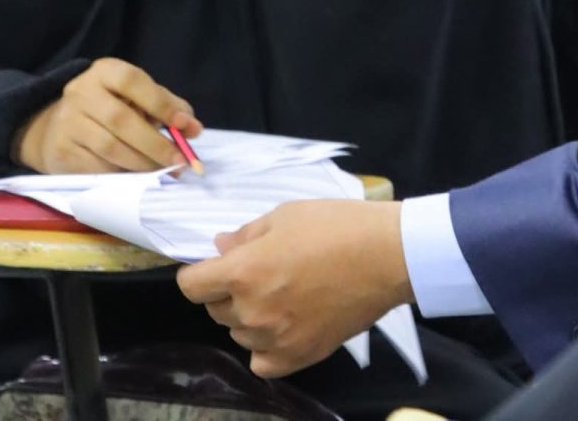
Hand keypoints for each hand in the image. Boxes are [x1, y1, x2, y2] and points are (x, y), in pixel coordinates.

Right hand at [12, 58, 201, 173]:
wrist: (53, 127)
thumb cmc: (108, 108)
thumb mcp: (134, 96)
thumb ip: (166, 106)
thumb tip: (194, 128)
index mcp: (104, 71)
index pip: (133, 82)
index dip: (161, 103)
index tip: (186, 125)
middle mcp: (81, 92)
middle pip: (121, 120)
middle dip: (155, 143)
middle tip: (179, 161)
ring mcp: (67, 122)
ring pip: (110, 148)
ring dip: (142, 163)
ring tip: (162, 171)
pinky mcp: (60, 151)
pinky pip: (96, 168)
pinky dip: (120, 175)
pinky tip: (135, 176)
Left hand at [177, 199, 411, 377]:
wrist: (385, 256)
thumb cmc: (335, 225)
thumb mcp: (285, 215)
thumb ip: (246, 235)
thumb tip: (220, 247)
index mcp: (243, 272)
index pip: (192, 286)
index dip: (197, 274)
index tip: (211, 267)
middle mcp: (252, 311)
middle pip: (216, 309)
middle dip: (228, 290)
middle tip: (260, 270)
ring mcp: (276, 339)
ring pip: (240, 333)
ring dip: (248, 316)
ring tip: (280, 293)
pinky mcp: (300, 356)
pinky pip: (262, 362)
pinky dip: (265, 348)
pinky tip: (282, 326)